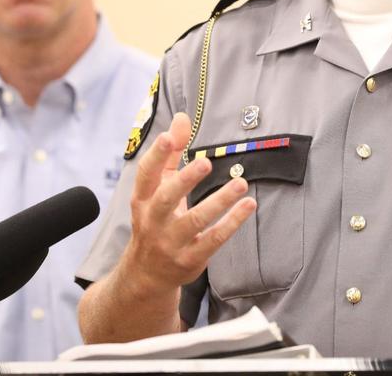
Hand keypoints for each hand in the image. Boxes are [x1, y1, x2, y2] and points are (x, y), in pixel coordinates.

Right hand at [122, 111, 256, 293]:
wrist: (145, 275)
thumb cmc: (155, 220)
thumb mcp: (158, 188)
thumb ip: (171, 153)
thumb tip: (182, 117)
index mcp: (143, 200)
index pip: (146, 175)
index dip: (156, 155)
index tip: (167, 136)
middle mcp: (153, 221)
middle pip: (167, 199)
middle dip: (185, 180)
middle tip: (205, 162)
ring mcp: (171, 242)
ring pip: (195, 221)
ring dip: (219, 202)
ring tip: (241, 183)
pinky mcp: (190, 259)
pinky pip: (213, 240)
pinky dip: (231, 223)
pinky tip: (248, 205)